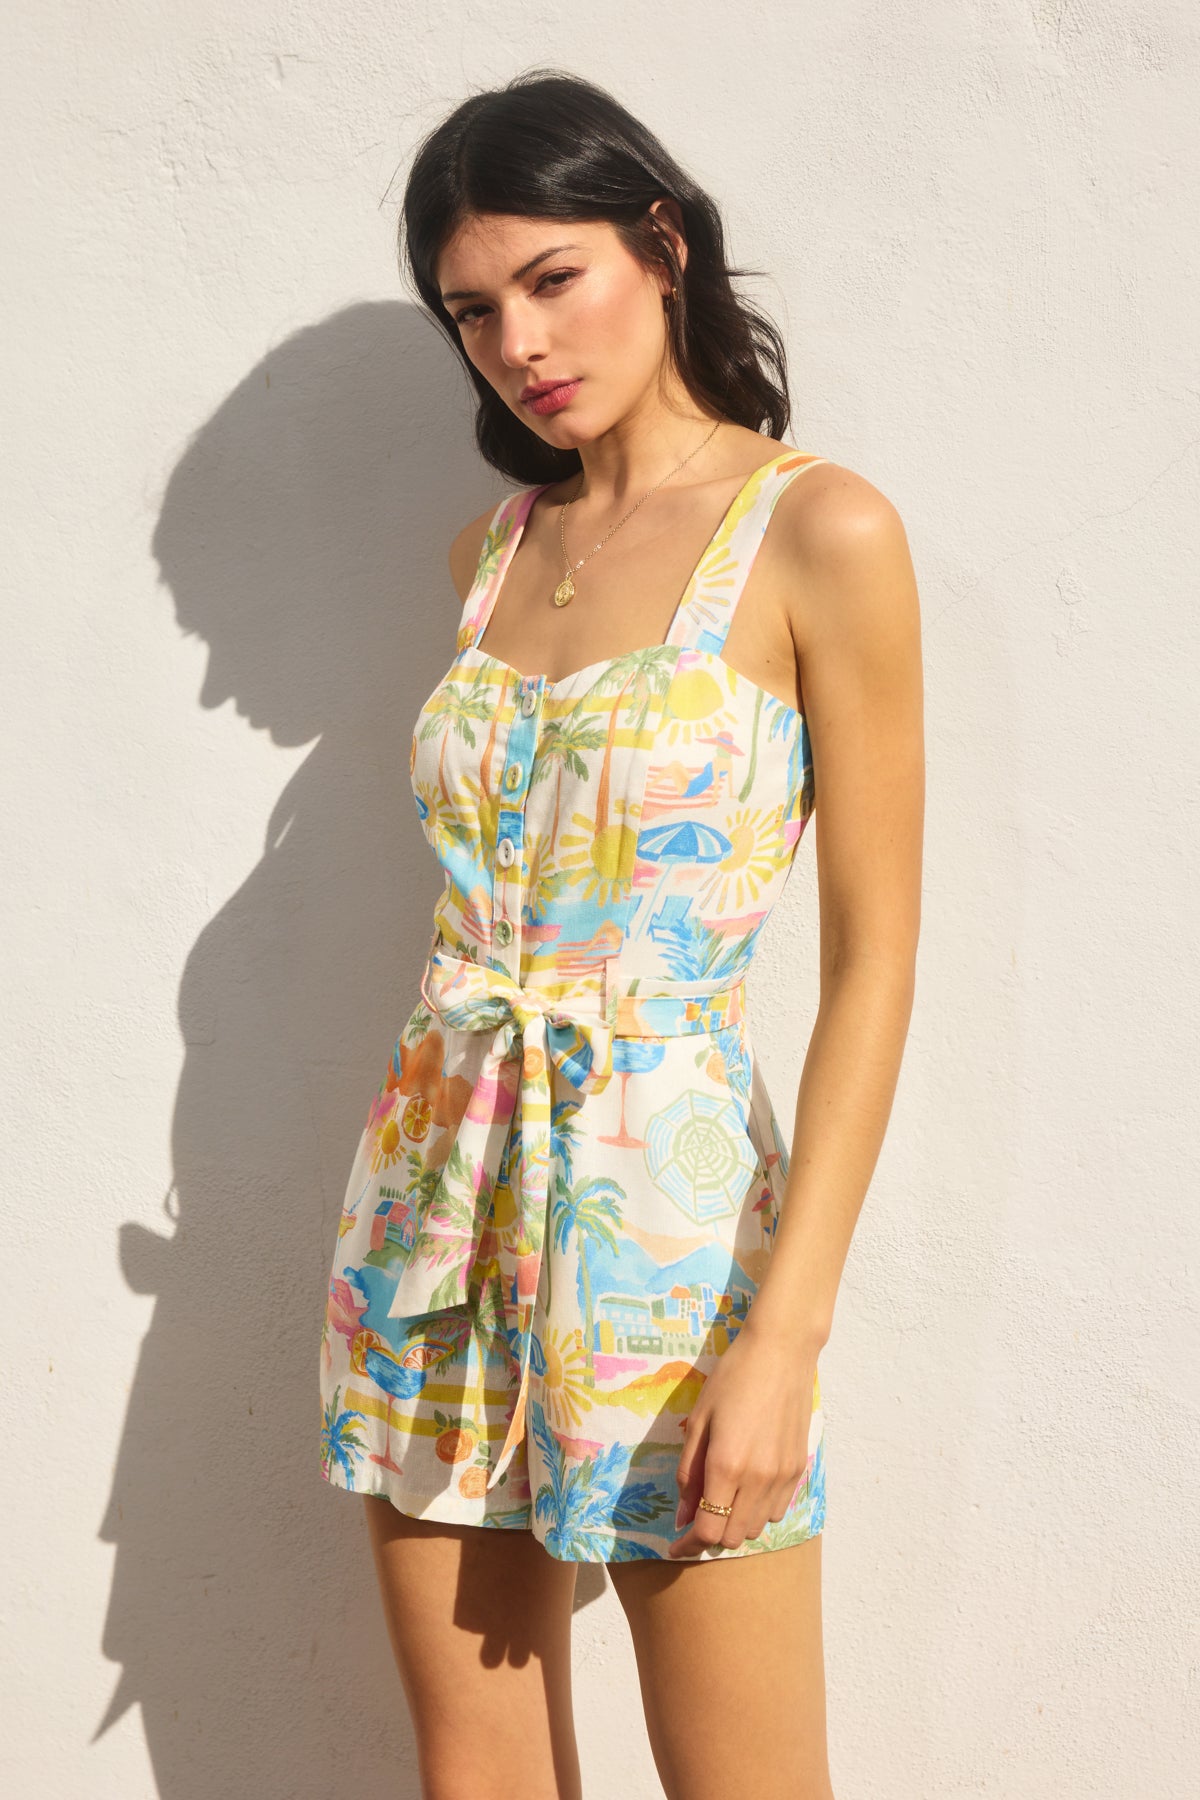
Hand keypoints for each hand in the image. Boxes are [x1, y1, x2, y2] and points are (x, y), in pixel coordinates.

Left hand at [667, 1316, 816, 1558]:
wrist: (781, 1353)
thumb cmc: (732, 1379)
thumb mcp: (699, 1421)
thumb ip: (689, 1473)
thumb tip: (682, 1516)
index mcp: (727, 1467)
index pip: (707, 1531)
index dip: (687, 1546)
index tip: (675, 1547)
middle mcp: (758, 1480)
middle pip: (732, 1537)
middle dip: (709, 1535)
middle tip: (695, 1515)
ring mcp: (783, 1477)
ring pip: (757, 1528)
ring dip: (735, 1524)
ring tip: (722, 1498)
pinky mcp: (798, 1469)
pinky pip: (777, 1511)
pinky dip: (758, 1511)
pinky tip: (747, 1489)